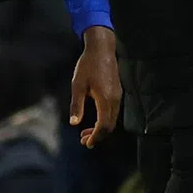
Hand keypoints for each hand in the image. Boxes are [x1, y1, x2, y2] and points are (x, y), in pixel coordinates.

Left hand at [70, 26, 120, 147]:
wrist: (102, 48)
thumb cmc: (87, 65)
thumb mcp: (77, 85)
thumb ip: (77, 105)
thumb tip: (74, 123)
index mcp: (106, 100)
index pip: (103, 126)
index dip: (95, 137)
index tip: (85, 143)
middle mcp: (115, 100)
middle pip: (110, 126)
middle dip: (97, 136)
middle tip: (83, 140)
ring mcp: (118, 96)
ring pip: (112, 120)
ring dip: (101, 129)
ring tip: (86, 132)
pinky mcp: (118, 93)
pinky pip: (113, 112)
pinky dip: (105, 120)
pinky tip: (95, 120)